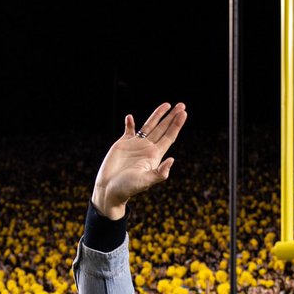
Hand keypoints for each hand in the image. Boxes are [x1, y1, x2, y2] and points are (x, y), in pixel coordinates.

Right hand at [91, 102, 187, 219]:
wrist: (110, 189)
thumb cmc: (127, 188)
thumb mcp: (145, 181)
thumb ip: (159, 173)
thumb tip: (172, 159)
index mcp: (154, 156)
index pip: (169, 137)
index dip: (176, 125)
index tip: (183, 114)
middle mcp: (147, 148)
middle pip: (163, 129)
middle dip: (172, 117)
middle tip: (182, 105)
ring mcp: (136, 145)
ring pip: (149, 126)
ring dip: (158, 115)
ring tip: (167, 105)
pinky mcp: (123, 144)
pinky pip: (129, 130)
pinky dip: (130, 123)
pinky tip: (130, 117)